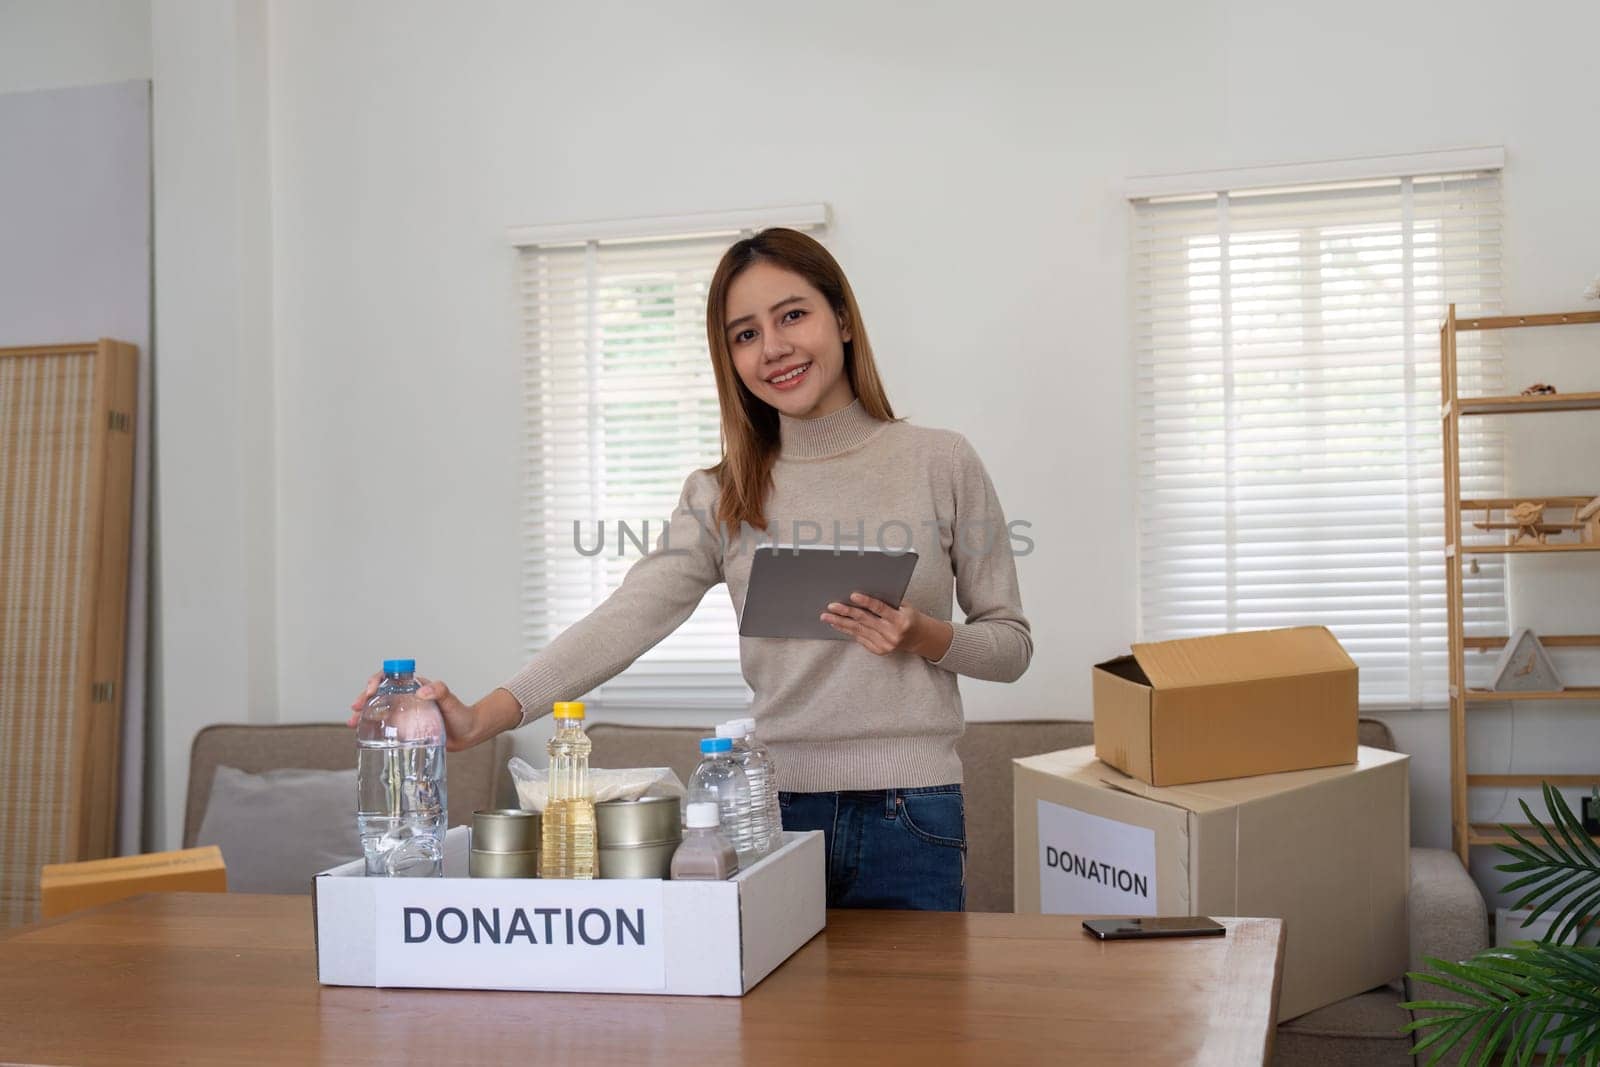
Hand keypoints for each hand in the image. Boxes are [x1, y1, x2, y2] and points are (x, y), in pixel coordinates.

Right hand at [347, 675, 517, 751]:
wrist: (467, 734)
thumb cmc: (461, 715)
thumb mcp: (452, 702)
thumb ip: (441, 692)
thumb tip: (423, 690)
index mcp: (415, 687)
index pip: (391, 676)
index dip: (377, 679)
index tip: (371, 689)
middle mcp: (407, 697)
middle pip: (380, 692)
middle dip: (364, 697)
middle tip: (356, 708)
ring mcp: (405, 712)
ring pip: (379, 708)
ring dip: (364, 713)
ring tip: (353, 723)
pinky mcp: (404, 727)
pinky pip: (385, 724)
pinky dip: (372, 727)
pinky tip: (363, 733)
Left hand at [821, 592, 953, 660]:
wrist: (919, 638)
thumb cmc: (910, 617)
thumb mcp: (904, 606)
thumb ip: (887, 601)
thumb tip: (863, 592)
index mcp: (900, 620)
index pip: (880, 609)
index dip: (866, 602)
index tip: (852, 595)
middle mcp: (892, 634)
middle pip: (865, 620)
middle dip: (846, 612)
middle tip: (831, 606)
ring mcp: (885, 644)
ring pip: (858, 631)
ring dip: (841, 623)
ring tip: (827, 617)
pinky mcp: (879, 650)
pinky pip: (860, 638)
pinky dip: (848, 630)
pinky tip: (838, 624)